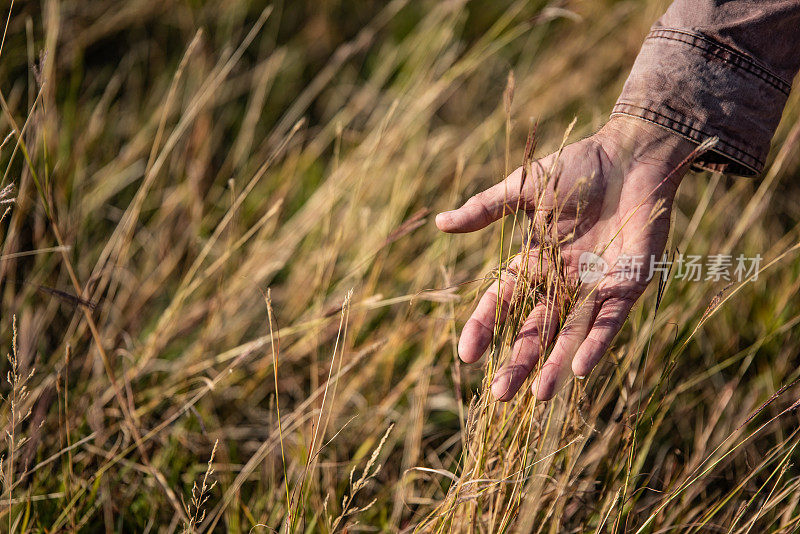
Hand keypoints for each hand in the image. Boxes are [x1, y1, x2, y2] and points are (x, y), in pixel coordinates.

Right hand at [436, 116, 697, 400]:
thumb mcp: (525, 188)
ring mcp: (596, 286)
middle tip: (499, 396)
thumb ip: (486, 209)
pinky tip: (579, 369)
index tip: (466, 355)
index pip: (504, 301)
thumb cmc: (580, 166)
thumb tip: (440, 224)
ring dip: (555, 364)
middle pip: (536, 328)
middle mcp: (564, 280)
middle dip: (518, 361)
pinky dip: (595, 342)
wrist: (633, 152)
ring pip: (571, 332)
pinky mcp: (629, 284)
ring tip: (537, 398)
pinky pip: (610, 319)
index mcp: (537, 261)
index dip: (485, 327)